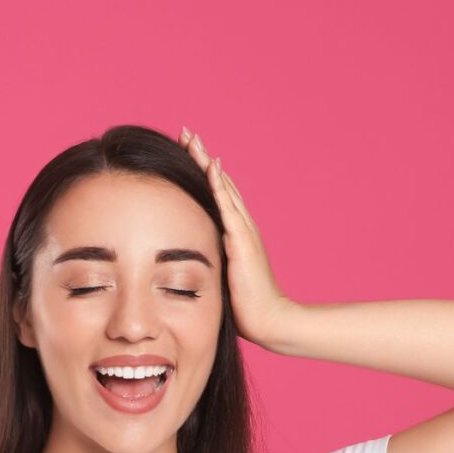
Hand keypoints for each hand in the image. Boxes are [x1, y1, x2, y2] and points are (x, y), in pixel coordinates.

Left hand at [180, 127, 302, 352]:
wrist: (269, 320)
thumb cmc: (244, 306)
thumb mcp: (222, 276)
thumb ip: (210, 262)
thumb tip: (187, 261)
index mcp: (235, 233)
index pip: (215, 195)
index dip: (201, 172)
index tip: (184, 151)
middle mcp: (241, 226)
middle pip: (220, 183)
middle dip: (202, 157)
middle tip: (186, 133)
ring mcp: (244, 231)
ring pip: (223, 187)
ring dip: (207, 162)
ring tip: (192, 139)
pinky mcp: (242, 241)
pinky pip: (228, 207)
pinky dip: (219, 186)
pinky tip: (211, 166)